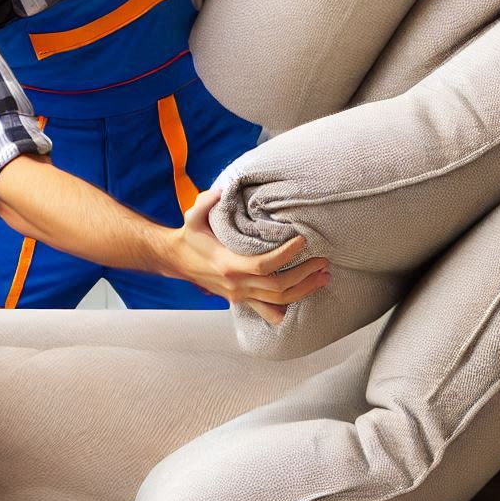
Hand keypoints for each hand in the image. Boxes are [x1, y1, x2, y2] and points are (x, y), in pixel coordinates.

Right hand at [166, 186, 330, 324]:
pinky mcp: (241, 299)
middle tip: (323, 261)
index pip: (263, 266)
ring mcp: (239, 295)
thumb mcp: (193, 216)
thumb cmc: (189, 236)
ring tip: (323, 277)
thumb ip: (206, 202)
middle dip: (304, 275)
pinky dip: (287, 307)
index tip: (303, 241)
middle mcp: (235, 284)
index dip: (286, 256)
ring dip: (304, 290)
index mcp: (226, 264)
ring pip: (278, 302)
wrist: (176, 259)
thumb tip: (222, 190)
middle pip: (277, 288)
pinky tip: (304, 296)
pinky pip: (268, 310)